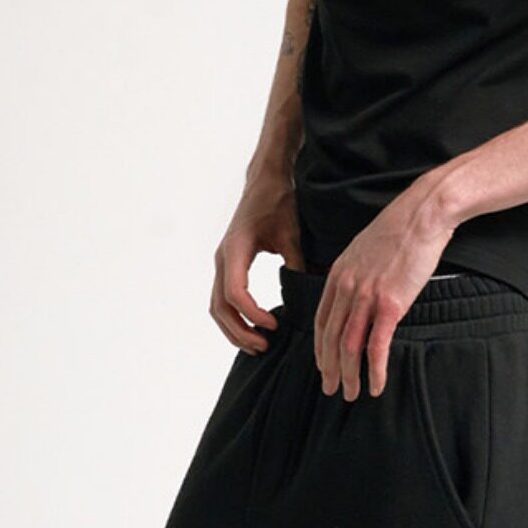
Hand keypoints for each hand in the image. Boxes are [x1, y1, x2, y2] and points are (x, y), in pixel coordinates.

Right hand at [211, 171, 302, 351]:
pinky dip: (236, 317)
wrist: (265, 181)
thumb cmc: (278, 202)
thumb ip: (297, 263)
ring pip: (218, 306)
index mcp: (235, 249)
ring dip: (235, 329)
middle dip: (240, 331)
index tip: (275, 324)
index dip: (252, 314)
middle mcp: (223, 258)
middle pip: (220, 306)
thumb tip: (310, 294)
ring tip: (260, 345)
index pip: (235, 292)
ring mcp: (223, 262)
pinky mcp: (229, 264)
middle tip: (265, 346)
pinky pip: (223, 298)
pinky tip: (256, 328)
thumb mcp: (291, 232)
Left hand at [314, 181, 453, 400]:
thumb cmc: (402, 228)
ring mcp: (367, 296)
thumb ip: (357, 272)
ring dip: (348, 375)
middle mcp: (347, 287)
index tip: (322, 365)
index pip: (321, 320)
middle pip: (330, 338)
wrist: (424, 213)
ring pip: (349, 346)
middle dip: (328, 369)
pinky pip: (377, 345)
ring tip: (351, 394)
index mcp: (338, 274)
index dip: (320, 348)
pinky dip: (375, 369)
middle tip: (331, 390)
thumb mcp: (366, 249)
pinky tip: (376, 384)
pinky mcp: (391, 303)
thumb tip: (359, 291)